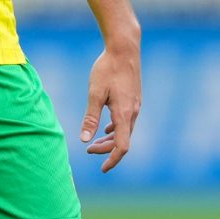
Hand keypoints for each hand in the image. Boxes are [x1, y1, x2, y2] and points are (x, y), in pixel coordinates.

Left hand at [80, 44, 142, 172]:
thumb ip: (90, 118)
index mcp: (124, 114)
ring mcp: (135, 106)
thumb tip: (83, 139)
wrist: (125, 49)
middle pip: (123, 141)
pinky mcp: (134, 99)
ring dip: (110, 140)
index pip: (122, 146)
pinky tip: (106, 128)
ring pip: (125, 131)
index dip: (112, 160)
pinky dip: (116, 129)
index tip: (102, 169)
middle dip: (106, 149)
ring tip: (94, 143)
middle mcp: (133, 113)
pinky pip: (126, 121)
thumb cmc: (107, 69)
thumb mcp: (95, 94)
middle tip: (88, 150)